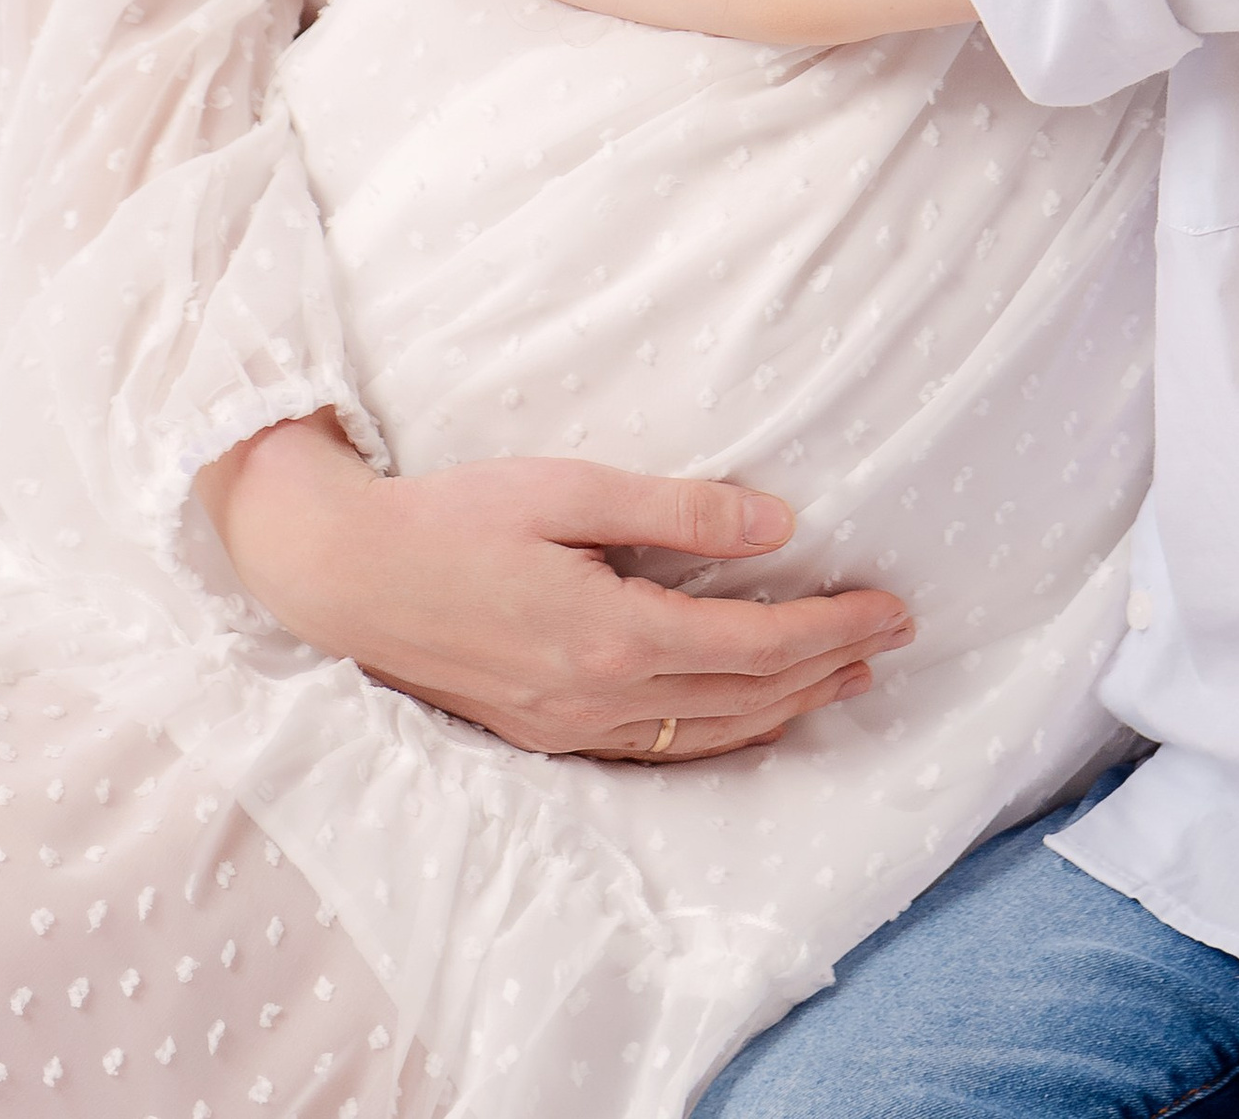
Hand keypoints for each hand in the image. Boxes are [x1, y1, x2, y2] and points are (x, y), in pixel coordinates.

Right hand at [196, 409, 913, 756]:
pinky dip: (720, 735)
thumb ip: (678, 511)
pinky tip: (743, 717)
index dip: (833, 627)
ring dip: (783, 709)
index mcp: (614, 635)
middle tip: (890, 638)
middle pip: (743, 698)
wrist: (347, 576)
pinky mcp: (542, 732)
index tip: (892, 606)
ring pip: (705, 734)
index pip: (756, 646)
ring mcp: (568, 726)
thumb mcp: (570, 489)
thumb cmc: (455, 515)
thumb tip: (779, 527)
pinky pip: (657, 749)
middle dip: (825, 668)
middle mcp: (599, 698)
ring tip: (842, 680)